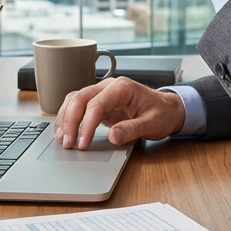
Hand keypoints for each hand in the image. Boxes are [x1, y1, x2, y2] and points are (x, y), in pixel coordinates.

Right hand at [53, 77, 185, 148]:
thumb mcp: (152, 124)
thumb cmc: (162, 113)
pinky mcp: (98, 103)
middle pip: (79, 98)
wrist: (168, 108)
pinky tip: (65, 132)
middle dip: (70, 121)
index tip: (83, 143)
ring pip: (74, 100)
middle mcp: (109, 87)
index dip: (86, 124)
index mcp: (122, 88)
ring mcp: (102, 93)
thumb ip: (132, 129)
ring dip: (65, 119)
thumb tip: (112, 136)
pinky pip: (78, 107)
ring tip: (62, 140)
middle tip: (67, 144)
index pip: (96, 104)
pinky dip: (68, 118)